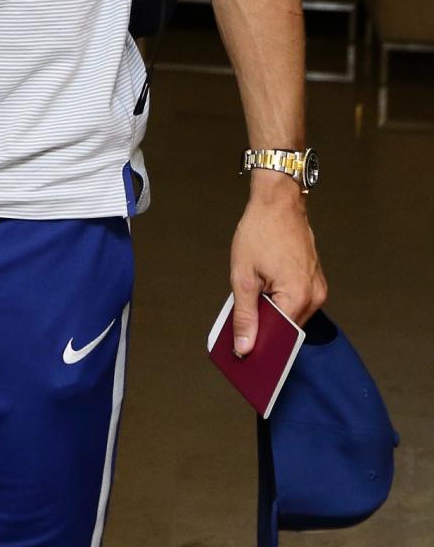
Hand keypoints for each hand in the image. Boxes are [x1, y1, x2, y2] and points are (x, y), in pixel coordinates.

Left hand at [229, 178, 327, 354]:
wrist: (278, 201)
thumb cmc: (260, 232)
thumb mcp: (243, 276)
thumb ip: (245, 315)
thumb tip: (245, 347)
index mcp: (298, 297)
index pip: (281, 338)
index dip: (262, 347)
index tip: (244, 357)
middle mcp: (314, 297)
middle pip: (288, 329)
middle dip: (265, 332)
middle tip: (240, 335)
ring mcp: (317, 288)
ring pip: (292, 316)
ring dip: (272, 317)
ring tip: (249, 312)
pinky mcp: (314, 281)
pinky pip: (296, 302)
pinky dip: (280, 304)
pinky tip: (261, 298)